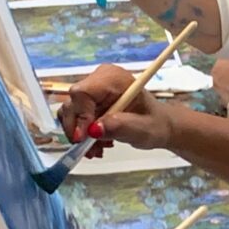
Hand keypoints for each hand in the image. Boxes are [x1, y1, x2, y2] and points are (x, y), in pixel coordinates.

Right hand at [59, 64, 173, 156]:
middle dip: (78, 129)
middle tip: (91, 150)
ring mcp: (92, 90)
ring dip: (80, 135)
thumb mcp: (142, 129)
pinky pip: (74, 118)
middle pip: (72, 103)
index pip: (82, 92)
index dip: (80, 115)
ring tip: (98, 149)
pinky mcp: (88, 102)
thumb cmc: (155, 123)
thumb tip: (94, 129)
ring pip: (70, 113)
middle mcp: (99, 80)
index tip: (85, 137)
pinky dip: (82, 134)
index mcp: (114, 78)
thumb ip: (119, 127)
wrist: (158, 125)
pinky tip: (98, 144)